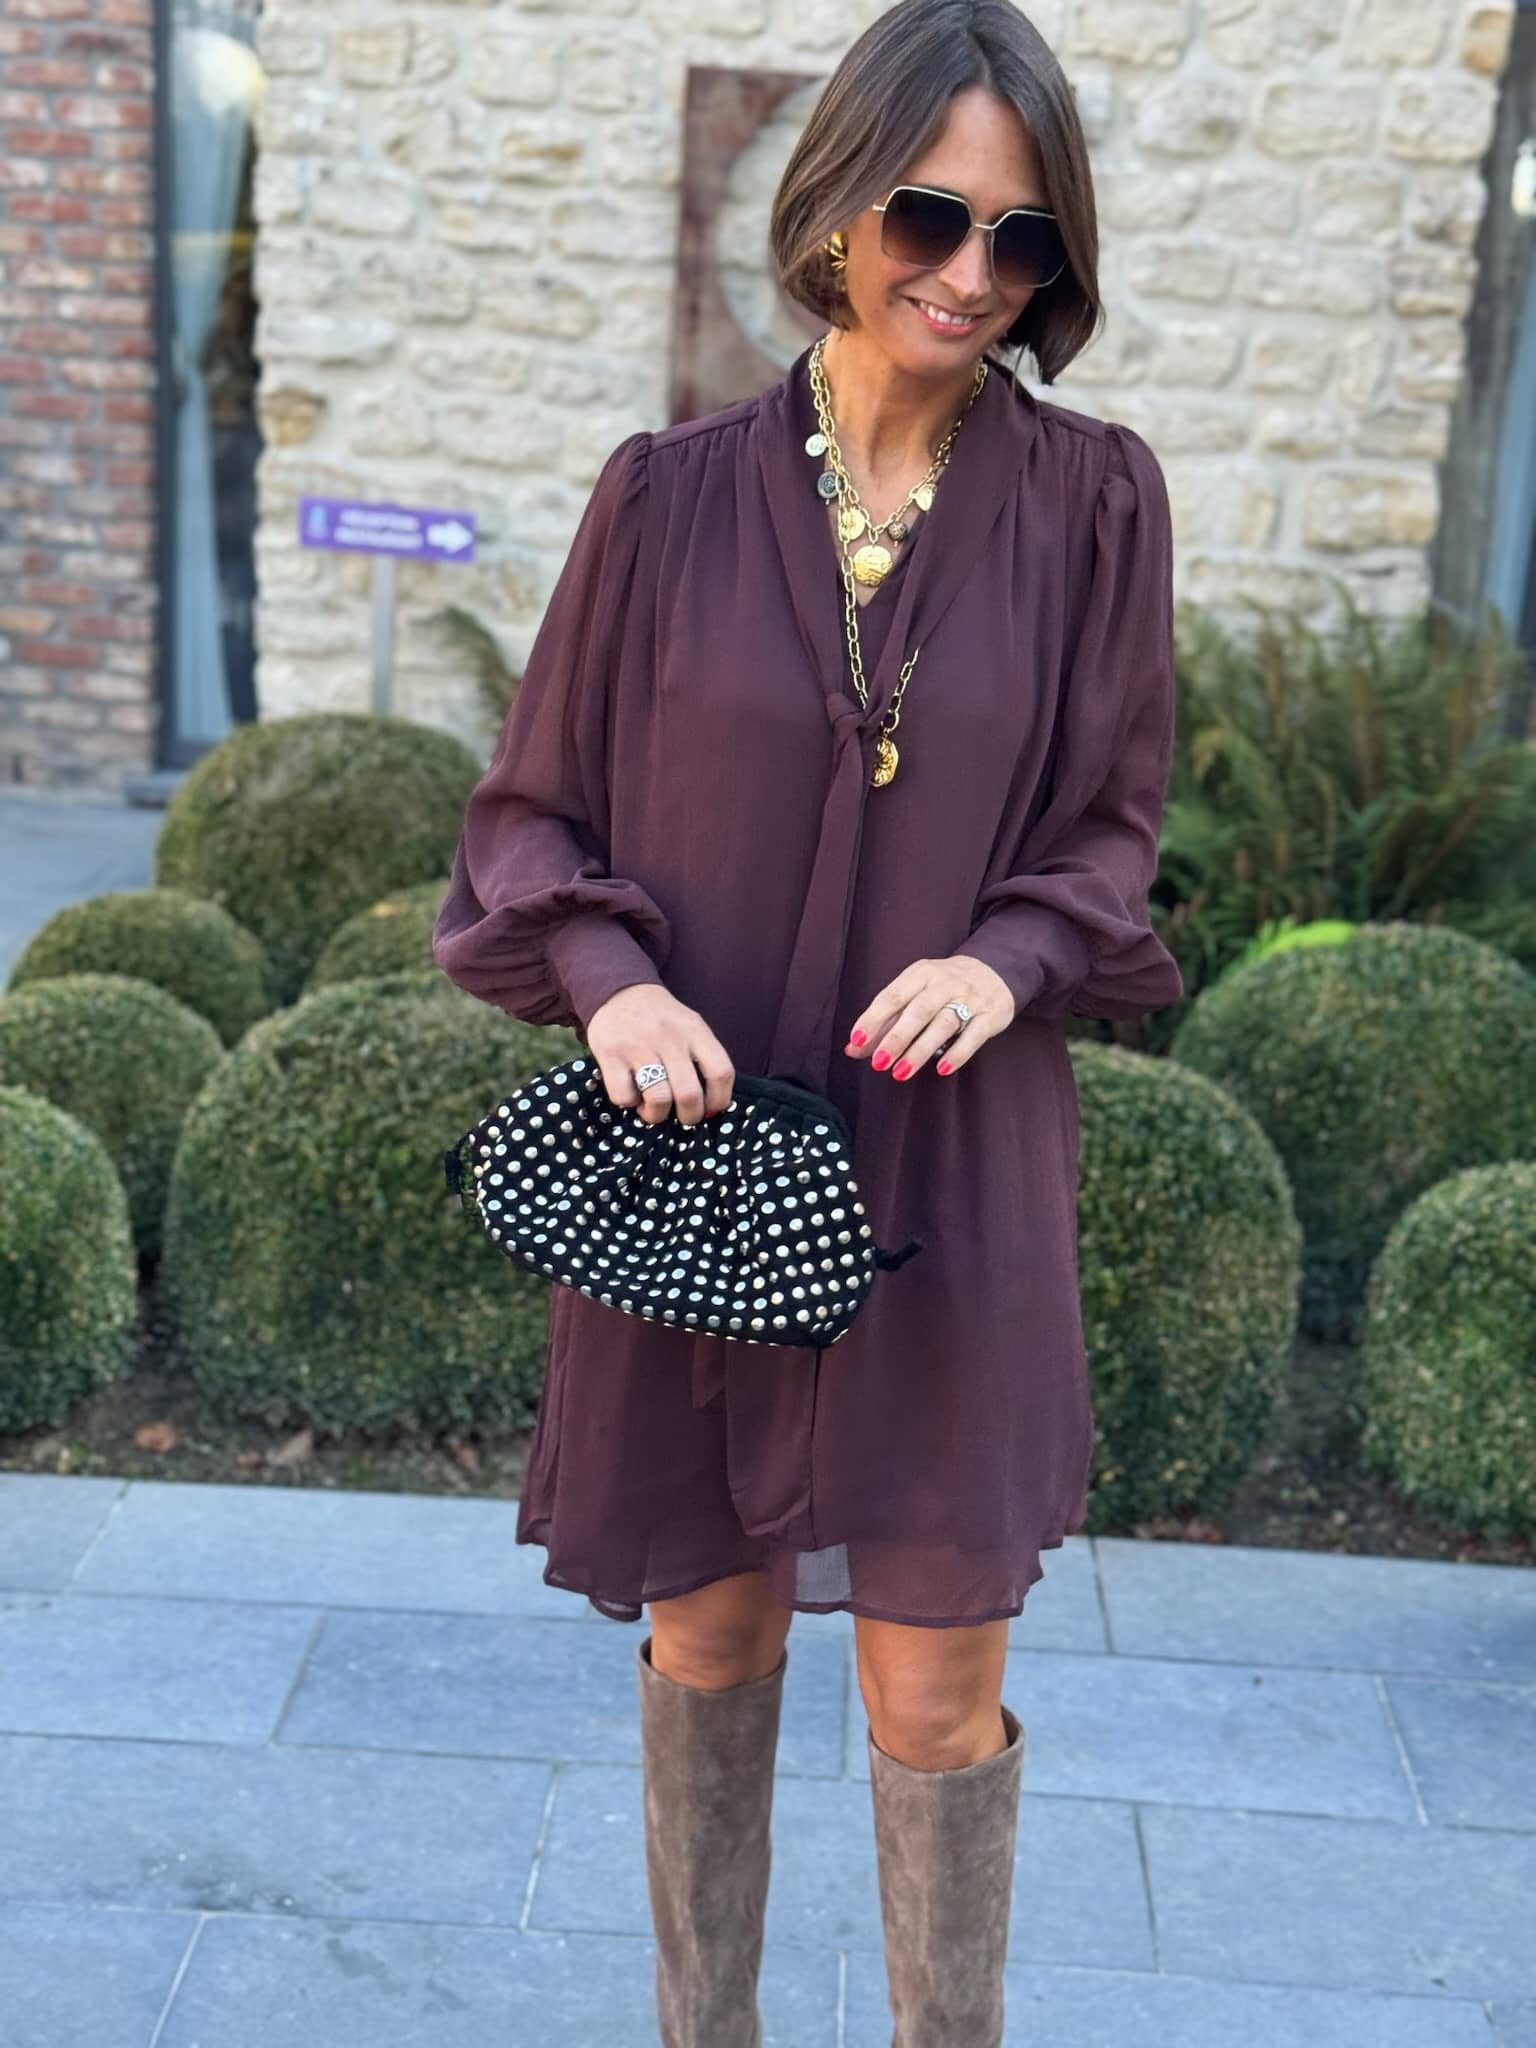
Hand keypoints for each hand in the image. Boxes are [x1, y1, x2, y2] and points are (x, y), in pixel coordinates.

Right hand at [585, 983, 735, 1125]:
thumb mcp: (689, 1025)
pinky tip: (631, 1092)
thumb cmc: (659, 1018)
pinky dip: (629, 1103)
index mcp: (694, 1030)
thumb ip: (701, 1058)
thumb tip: (708, 1106)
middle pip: (689, 1093)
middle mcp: (669, 1038)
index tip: (710, 1109)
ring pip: (658, 1099)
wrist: (618, 990)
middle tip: (683, 1116)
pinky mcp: (611, 1055)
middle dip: (689, 1116)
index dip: (719, 1100)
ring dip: (657, 1114)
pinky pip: (624, 1097)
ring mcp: (638, 1046)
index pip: (721, 1072)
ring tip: (653, 1107)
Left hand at [843, 954, 1014, 1080]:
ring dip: (921, 1050)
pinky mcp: (990, 1016)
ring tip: (901, 1072)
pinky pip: (973, 1036)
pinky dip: (957, 1053)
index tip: (857, 1040)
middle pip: (918, 1011)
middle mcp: (945, 983)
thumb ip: (884, 1022)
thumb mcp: (913, 994)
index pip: (893, 995)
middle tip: (879, 1063)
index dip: (874, 1018)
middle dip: (896, 1038)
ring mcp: (970, 998)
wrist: (994, 972)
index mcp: (920, 974)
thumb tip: (852, 1049)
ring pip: (944, 1024)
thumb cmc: (942, 989)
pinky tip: (941, 1069)